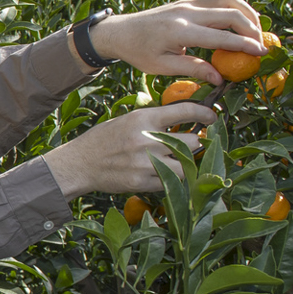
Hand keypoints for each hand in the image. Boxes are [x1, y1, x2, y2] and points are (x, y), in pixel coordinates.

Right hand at [43, 104, 214, 196]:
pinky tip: (164, 174)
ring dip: (187, 163)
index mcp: (144, 119)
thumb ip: (153, 120)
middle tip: (191, 144)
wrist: (80, 163)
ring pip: (186, 165)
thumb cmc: (104, 140)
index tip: (212, 117)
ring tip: (181, 161)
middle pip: (193, 141)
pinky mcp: (143, 181)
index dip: (205, 114)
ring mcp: (146, 162)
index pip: (186, 112)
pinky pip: (170, 181)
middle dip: (195, 143)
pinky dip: (172, 178)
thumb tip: (182, 120)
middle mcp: (148, 139)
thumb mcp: (127, 120)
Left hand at [89, 0, 266, 83]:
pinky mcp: (190, 0)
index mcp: (180, 31)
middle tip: (262, 46)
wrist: (120, 31)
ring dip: (248, 13)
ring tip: (256, 32)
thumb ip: (193, 70)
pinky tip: (242, 22)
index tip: (262, 54)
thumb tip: (220, 79)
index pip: (221, 36)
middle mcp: (187, 12)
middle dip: (253, 29)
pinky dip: (236, 8)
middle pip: (232, 13)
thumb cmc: (139, 52)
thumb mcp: (162, 67)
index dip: (245, 44)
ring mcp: (189, 3)